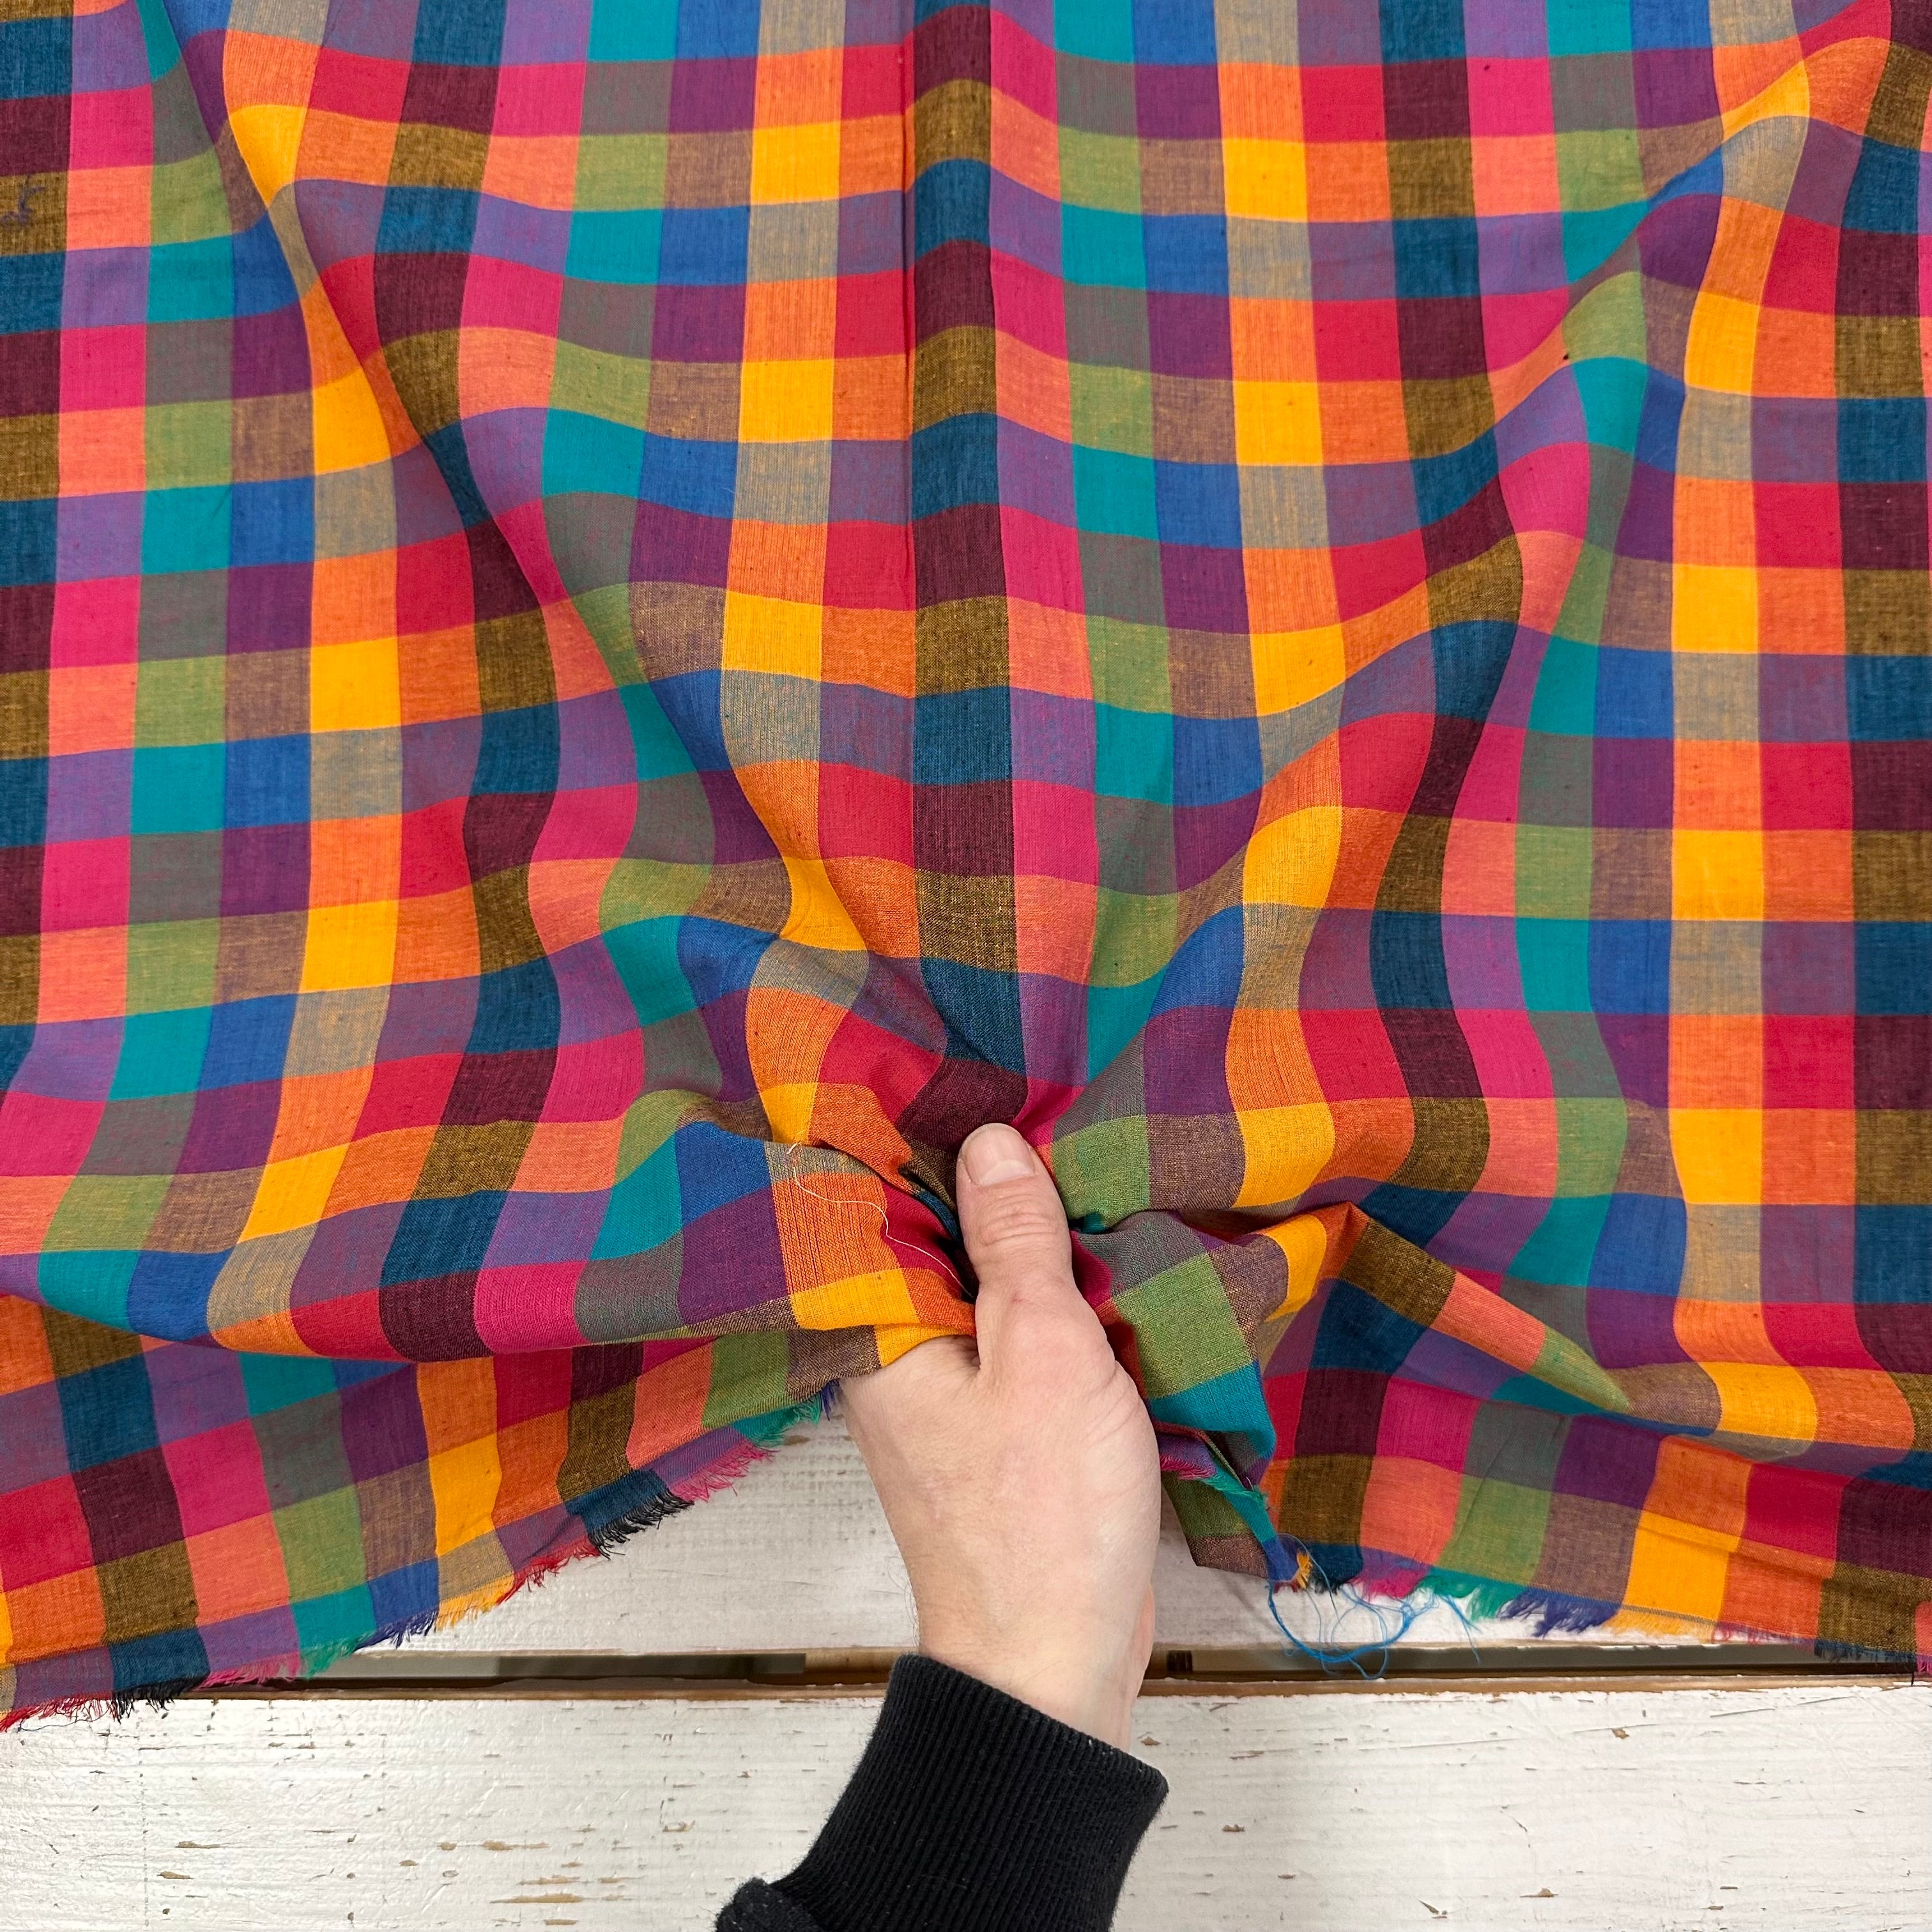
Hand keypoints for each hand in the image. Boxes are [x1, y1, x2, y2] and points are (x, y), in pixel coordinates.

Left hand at [839, 1123, 1161, 1748]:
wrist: (1054, 1662)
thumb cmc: (1042, 1516)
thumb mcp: (1043, 1351)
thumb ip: (1014, 1242)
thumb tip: (989, 1140)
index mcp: (881, 1332)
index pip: (883, 1203)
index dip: (931, 1136)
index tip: (978, 1070)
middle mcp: (898, 1355)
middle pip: (941, 1239)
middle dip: (995, 1184)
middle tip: (1053, 1099)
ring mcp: (948, 1392)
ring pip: (987, 1287)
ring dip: (1035, 1244)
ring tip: (1085, 1157)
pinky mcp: (997, 1423)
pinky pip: (1018, 1336)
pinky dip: (1055, 1303)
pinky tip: (1100, 1258)